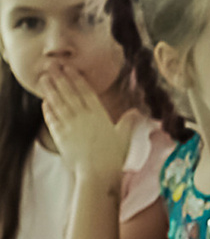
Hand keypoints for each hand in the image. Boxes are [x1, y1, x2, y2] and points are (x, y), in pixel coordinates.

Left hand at [38, 66, 133, 182]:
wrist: (97, 172)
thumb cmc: (113, 156)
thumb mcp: (125, 137)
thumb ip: (129, 121)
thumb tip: (137, 111)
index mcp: (98, 114)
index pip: (85, 92)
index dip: (76, 78)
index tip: (68, 68)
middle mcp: (82, 116)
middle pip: (69, 93)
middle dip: (59, 78)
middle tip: (51, 66)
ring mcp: (69, 125)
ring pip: (57, 102)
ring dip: (50, 89)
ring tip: (43, 78)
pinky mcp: (59, 135)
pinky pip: (51, 118)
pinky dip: (47, 109)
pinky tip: (44, 102)